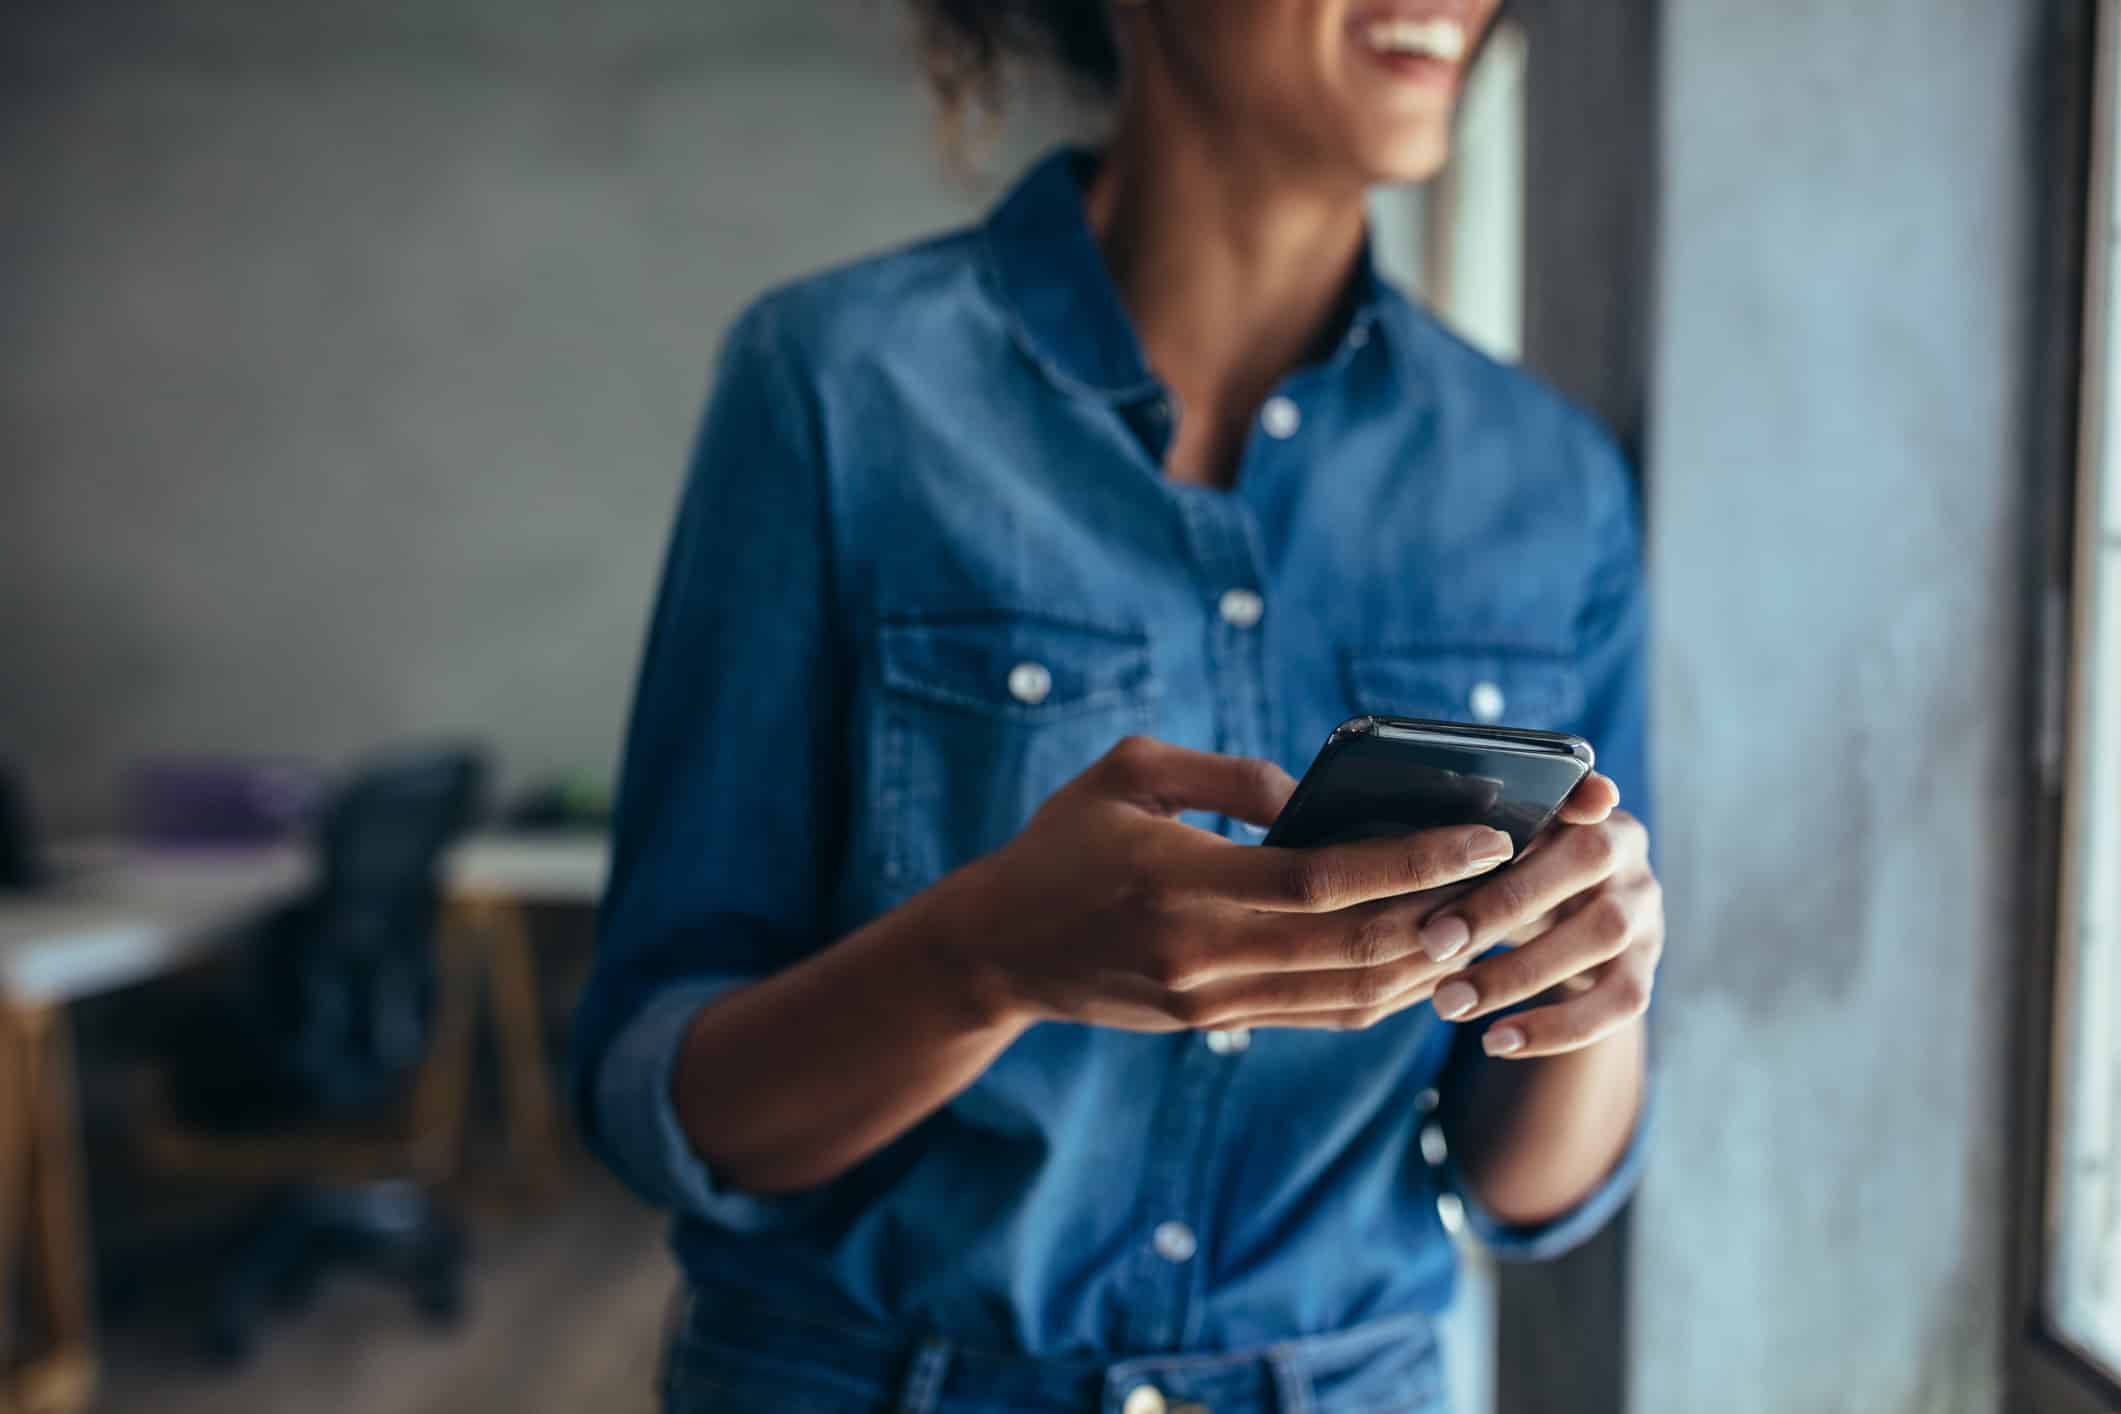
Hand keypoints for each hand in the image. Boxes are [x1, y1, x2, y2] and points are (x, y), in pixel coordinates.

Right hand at [942, 736, 1518, 1032]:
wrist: (995, 951)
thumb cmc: (1059, 844)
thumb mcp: (1128, 775)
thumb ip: (1226, 776)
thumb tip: (1314, 795)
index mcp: (1184, 882)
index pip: (1327, 880)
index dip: (1416, 860)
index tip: (1485, 834)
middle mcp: (1206, 953)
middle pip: (1357, 945)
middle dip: (1447, 915)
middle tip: (1514, 879)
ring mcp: (1213, 1000)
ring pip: (1351, 992)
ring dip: (1428, 962)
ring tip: (1486, 918)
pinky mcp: (1214, 1025)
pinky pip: (1321, 1014)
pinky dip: (1384, 991)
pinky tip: (1424, 958)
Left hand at [1414, 773, 1661, 1059]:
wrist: (1565, 927)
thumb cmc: (1508, 874)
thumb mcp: (1493, 849)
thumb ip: (1466, 838)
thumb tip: (1401, 843)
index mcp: (1584, 805)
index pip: (1581, 789)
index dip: (1568, 794)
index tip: (1513, 822)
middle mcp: (1626, 849)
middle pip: (1583, 862)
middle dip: (1502, 904)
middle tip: (1432, 943)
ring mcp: (1645, 910)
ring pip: (1600, 936)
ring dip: (1518, 974)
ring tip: (1448, 1003)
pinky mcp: (1645, 968)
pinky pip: (1618, 1002)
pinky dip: (1556, 1027)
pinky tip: (1495, 1042)